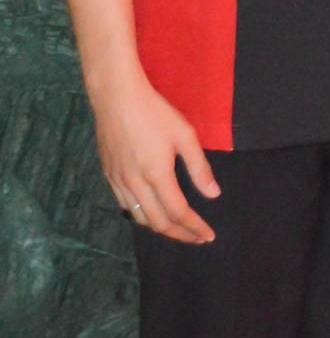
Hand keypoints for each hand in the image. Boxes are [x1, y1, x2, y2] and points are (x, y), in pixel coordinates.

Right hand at [94, 71, 218, 243]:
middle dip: (179, 234)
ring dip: (160, 228)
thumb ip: (199, 168)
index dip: (194, 227)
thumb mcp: (185, 136)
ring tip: (179, 229)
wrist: (116, 99)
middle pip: (157, 222)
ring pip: (139, 217)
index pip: (177, 212)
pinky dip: (142, 216)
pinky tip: (153, 212)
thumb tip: (213, 195)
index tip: (208, 236)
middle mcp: (134, 184)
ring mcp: (118, 182)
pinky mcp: (109, 176)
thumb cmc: (155, 113)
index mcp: (156, 175)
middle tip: (197, 238)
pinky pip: (126, 205)